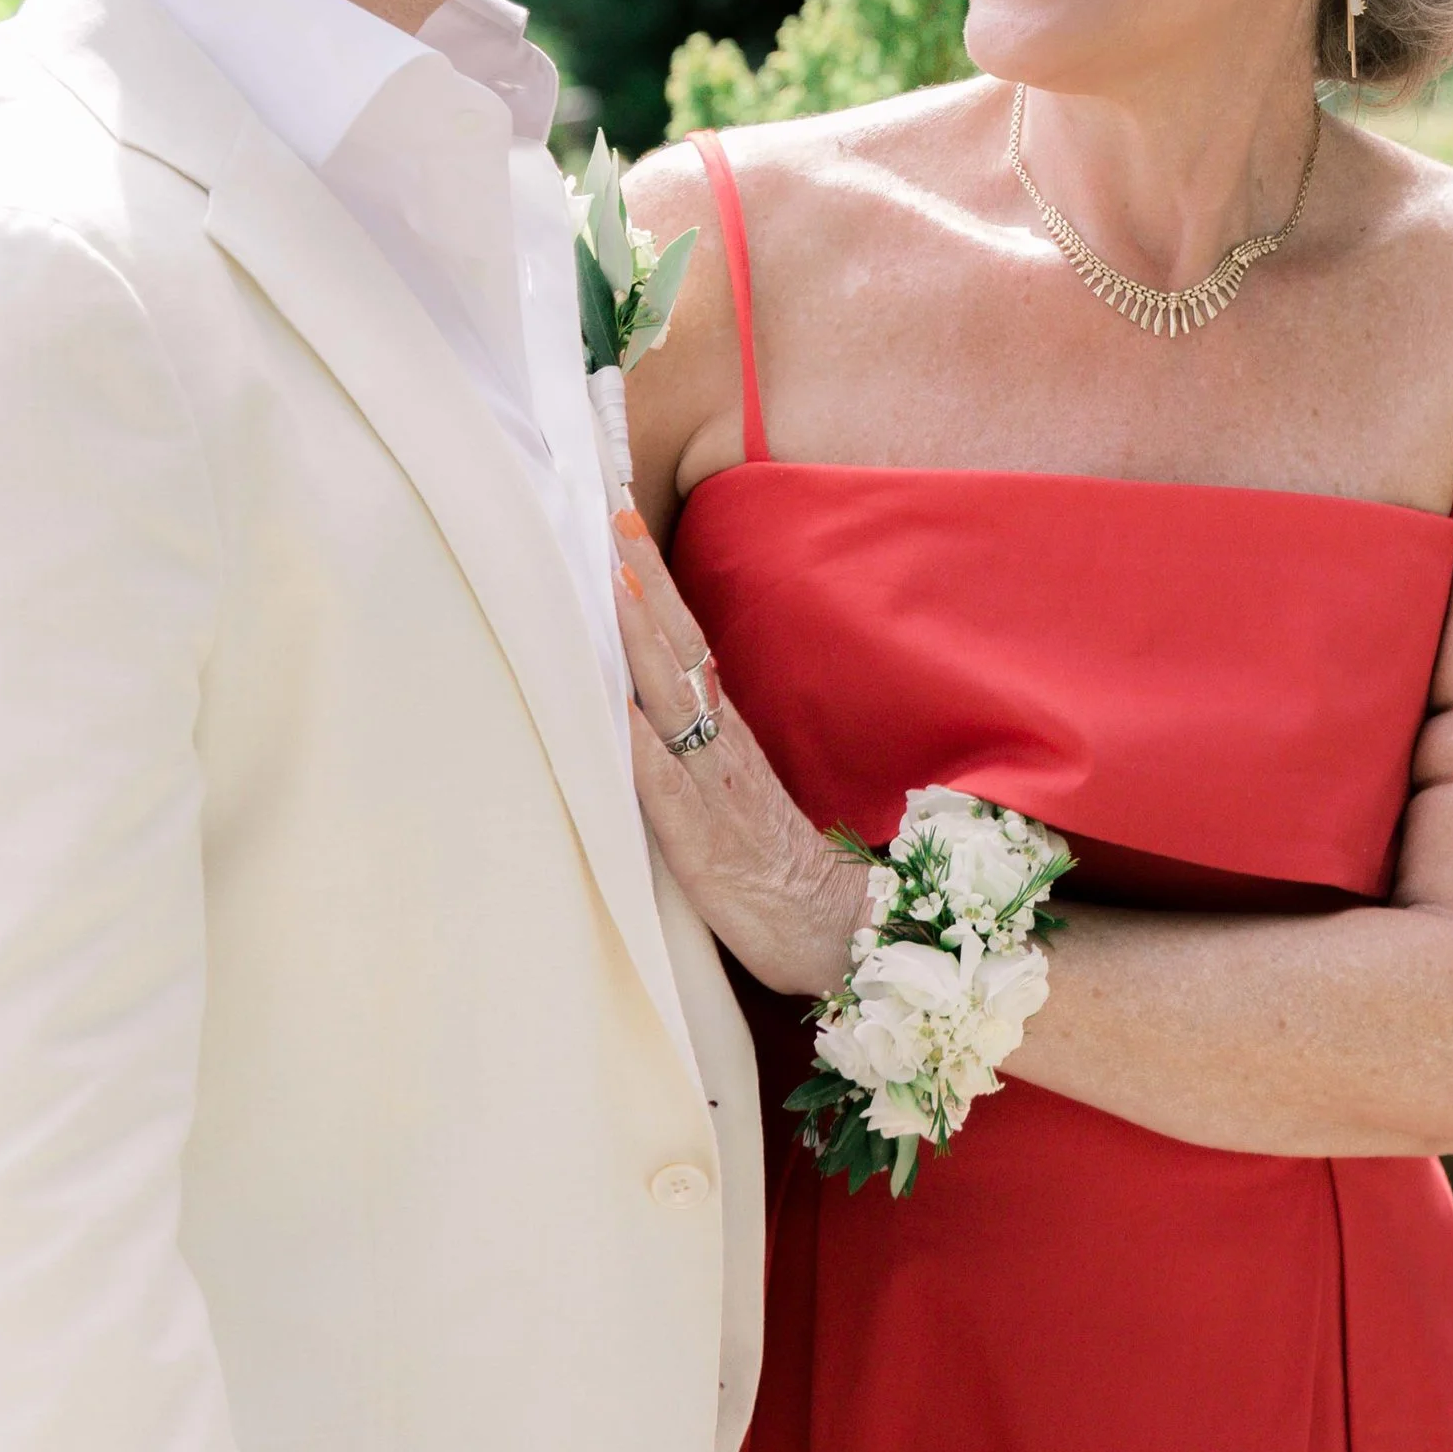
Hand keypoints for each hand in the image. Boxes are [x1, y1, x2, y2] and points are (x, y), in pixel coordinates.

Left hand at [609, 510, 856, 996]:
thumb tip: (644, 703)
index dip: (654, 584)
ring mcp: (713, 793)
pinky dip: (642, 749)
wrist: (840, 934)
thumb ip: (698, 753)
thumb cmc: (777, 872)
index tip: (624, 523)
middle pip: (678, 650)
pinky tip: (616, 713)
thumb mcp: (736, 797)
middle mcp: (719, 750)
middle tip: (611, 517)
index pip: (686, 641)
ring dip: (641, 641)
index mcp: (726, 737)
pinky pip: (668, 792)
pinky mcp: (704, 848)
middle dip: (643, 582)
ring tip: (612, 582)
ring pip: (673, 702)